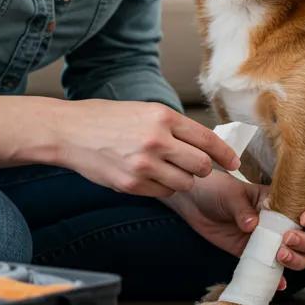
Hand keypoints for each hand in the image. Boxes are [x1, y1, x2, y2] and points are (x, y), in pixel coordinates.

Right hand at [55, 100, 241, 196]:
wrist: (69, 131)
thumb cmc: (106, 119)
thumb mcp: (143, 111)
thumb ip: (172, 126)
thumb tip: (204, 144)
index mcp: (162, 117)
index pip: (208, 140)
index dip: (226, 154)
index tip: (235, 163)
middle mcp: (156, 140)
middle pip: (201, 166)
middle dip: (203, 170)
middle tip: (195, 167)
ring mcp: (144, 165)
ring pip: (184, 184)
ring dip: (181, 180)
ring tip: (164, 170)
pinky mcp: (131, 184)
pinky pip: (162, 193)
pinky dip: (160, 188)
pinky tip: (145, 175)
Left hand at [167, 175, 304, 290]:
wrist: (195, 202)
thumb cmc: (217, 190)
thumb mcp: (230, 194)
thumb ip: (242, 208)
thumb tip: (252, 225)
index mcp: (283, 201)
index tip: (303, 219)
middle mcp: (282, 222)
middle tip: (287, 240)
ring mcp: (271, 241)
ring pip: (300, 256)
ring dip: (297, 260)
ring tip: (279, 256)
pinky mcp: (255, 256)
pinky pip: (273, 272)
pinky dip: (278, 280)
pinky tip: (278, 284)